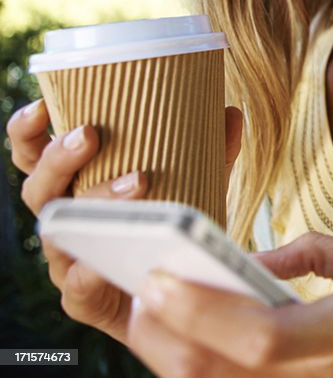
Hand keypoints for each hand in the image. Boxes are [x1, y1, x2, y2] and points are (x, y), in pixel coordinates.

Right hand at [7, 99, 243, 342]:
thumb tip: (231, 112)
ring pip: (58, 232)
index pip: (36, 156)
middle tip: (90, 134)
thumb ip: (211, 150)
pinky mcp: (82, 299)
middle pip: (39, 189)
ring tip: (137, 181)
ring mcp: (68, 261)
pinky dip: (96, 267)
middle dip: (60, 159)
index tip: (43, 106)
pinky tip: (118, 253)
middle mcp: (64, 221)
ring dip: (94, 202)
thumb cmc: (174, 227)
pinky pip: (79, 283)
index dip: (29, 132)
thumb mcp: (196, 183)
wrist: (181, 290)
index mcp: (76, 187)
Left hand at [126, 232, 332, 377]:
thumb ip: (312, 251)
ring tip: (155, 306)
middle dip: (164, 331)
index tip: (164, 276)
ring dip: (170, 349)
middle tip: (145, 284)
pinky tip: (188, 336)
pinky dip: (197, 365)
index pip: (261, 337)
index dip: (204, 311)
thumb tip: (251, 256)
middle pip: (214, 371)